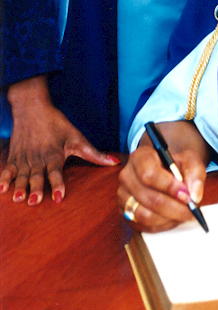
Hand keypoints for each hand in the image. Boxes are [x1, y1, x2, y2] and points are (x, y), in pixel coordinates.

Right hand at [0, 75, 119, 204]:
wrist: (32, 108)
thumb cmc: (56, 124)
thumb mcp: (76, 137)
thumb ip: (94, 154)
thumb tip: (115, 163)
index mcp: (54, 155)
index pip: (56, 172)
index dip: (57, 184)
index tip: (58, 197)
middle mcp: (39, 159)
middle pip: (37, 176)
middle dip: (36, 189)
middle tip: (34, 201)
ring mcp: (25, 158)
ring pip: (22, 175)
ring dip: (20, 186)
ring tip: (18, 198)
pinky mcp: (14, 157)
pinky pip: (7, 169)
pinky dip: (4, 178)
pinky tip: (1, 189)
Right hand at [118, 120, 209, 231]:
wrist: (167, 170)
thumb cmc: (177, 165)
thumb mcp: (189, 160)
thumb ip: (195, 174)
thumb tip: (194, 196)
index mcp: (140, 157)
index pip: (149, 175)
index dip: (169, 187)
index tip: (187, 194)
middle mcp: (127, 177)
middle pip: (148, 198)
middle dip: (174, 207)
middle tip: (191, 209)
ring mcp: (124, 197)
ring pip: (145, 216)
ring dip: (169, 218)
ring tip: (183, 213)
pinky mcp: (126, 214)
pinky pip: (144, 226)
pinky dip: (163, 225)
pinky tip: (174, 218)